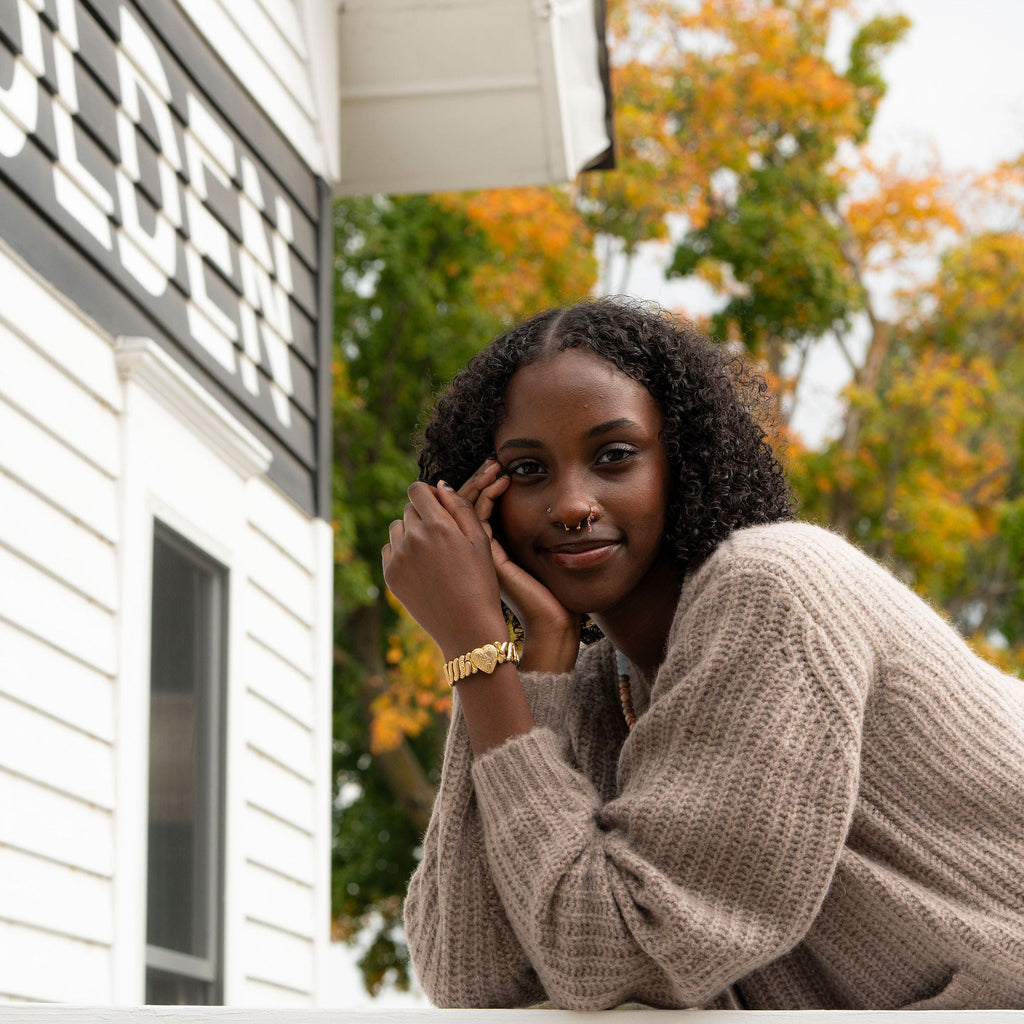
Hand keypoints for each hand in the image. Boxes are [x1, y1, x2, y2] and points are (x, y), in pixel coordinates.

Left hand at [382, 480, 506, 658]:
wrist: (467, 627)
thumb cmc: (480, 582)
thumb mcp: (480, 541)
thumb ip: (460, 508)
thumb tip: (440, 486)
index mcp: (437, 525)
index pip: (417, 489)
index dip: (428, 493)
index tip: (439, 505)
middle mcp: (413, 538)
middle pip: (408, 509)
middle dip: (423, 515)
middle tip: (443, 536)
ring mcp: (398, 558)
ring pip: (397, 528)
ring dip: (411, 532)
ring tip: (432, 552)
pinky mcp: (391, 576)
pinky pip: (390, 550)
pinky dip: (402, 552)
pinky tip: (422, 566)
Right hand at [459, 461, 579, 673]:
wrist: (551, 623)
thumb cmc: (550, 594)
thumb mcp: (534, 555)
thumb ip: (524, 532)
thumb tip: (531, 499)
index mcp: (485, 552)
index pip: (473, 510)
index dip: (480, 486)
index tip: (495, 466)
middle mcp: (476, 553)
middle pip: (464, 507)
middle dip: (476, 480)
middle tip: (491, 460)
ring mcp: (478, 555)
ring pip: (466, 511)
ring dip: (479, 484)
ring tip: (494, 465)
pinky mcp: (488, 557)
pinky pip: (479, 520)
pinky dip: (486, 498)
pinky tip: (500, 483)